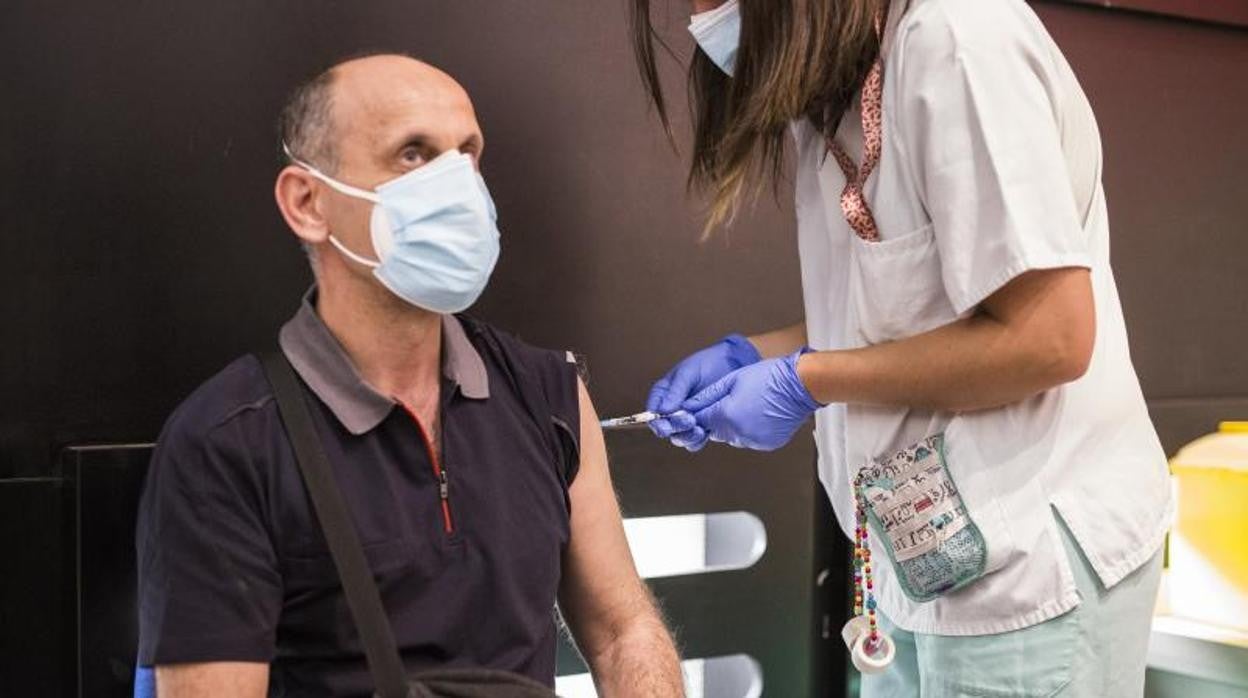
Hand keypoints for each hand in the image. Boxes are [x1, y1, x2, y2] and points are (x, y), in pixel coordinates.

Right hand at [647, 334, 760, 448]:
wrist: (733, 364)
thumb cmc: (707, 363)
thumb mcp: (688, 373)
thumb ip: (675, 391)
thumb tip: (663, 410)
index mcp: (663, 395)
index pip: (653, 414)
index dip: (656, 422)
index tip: (666, 425)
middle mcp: (672, 410)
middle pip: (666, 428)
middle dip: (676, 428)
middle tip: (690, 421)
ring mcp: (687, 420)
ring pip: (680, 437)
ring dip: (687, 437)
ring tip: (700, 430)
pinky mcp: (703, 426)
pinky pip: (696, 440)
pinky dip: (699, 440)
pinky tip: (707, 432)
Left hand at [681, 349, 822, 450]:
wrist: (800, 385)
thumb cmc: (770, 377)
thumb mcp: (732, 380)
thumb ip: (708, 396)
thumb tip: (690, 405)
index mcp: (727, 416)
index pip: (701, 421)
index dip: (698, 414)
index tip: (699, 409)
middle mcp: (739, 434)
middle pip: (715, 431)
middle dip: (717, 419)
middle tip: (732, 400)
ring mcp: (753, 441)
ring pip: (732, 437)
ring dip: (733, 425)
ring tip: (749, 405)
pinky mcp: (766, 444)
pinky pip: (749, 440)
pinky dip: (749, 430)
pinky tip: (759, 414)